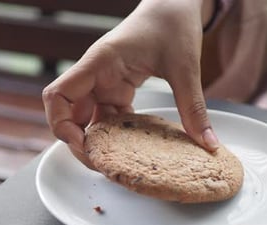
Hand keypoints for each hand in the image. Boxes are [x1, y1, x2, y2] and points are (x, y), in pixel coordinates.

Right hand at [43, 0, 218, 165]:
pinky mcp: (118, 89)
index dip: (60, 124)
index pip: (58, 94)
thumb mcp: (184, 66)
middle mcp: (96, 75)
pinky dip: (115, 135)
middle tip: (102, 166)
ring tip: (115, 166)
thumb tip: (208, 144)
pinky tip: (129, 151)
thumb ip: (193, 107)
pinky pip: (108, 117)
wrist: (175, 6)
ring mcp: (105, 83)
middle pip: (68, 114)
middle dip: (79, 143)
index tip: (82, 145)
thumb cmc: (172, 23)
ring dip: (97, 142)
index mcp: (100, 62)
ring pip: (88, 119)